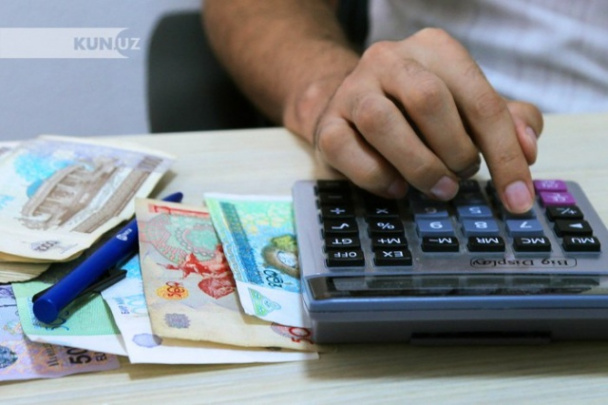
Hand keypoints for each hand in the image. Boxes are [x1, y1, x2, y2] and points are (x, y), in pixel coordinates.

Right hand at [312, 28, 542, 212]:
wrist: (350, 106)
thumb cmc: (416, 112)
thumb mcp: (465, 108)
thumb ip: (505, 122)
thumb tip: (527, 149)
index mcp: (434, 49)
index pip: (479, 99)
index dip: (505, 153)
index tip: (518, 199)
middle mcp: (389, 59)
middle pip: (428, 100)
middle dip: (455, 150)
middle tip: (462, 177)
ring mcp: (352, 90)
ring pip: (381, 122)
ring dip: (418, 164)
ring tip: (437, 187)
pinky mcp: (326, 124)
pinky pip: (347, 151)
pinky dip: (377, 177)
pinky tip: (397, 187)